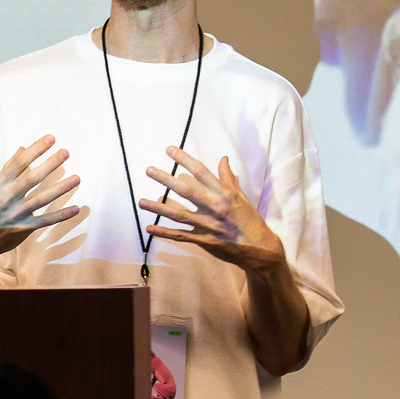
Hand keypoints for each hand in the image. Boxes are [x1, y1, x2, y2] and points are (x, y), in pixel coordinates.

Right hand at [0, 135, 81, 284]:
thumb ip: (9, 169)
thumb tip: (23, 148)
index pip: (19, 162)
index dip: (36, 149)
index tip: (51, 138)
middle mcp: (6, 197)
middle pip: (32, 178)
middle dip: (50, 164)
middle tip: (66, 152)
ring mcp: (15, 214)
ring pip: (42, 198)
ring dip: (61, 188)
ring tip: (77, 178)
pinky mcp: (22, 229)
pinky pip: (45, 221)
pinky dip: (61, 215)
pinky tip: (76, 208)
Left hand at [139, 147, 284, 270]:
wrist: (258, 248)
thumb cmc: (250, 221)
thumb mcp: (242, 197)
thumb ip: (229, 178)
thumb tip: (223, 158)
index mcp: (224, 194)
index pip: (201, 172)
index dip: (184, 159)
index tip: (170, 150)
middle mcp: (215, 207)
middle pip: (186, 190)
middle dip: (166, 179)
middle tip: (149, 170)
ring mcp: (208, 225)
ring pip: (178, 214)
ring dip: (158, 207)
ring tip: (141, 201)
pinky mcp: (204, 240)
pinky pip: (181, 235)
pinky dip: (164, 232)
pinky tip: (150, 228)